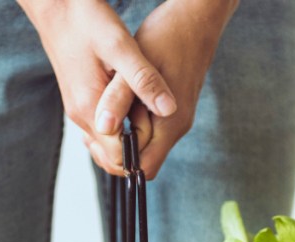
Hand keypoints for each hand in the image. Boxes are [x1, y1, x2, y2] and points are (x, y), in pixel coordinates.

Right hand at [18, 0, 177, 174]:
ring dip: (128, 141)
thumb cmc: (87, 21)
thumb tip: (169, 110)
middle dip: (136, 152)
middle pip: (110, 158)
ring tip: (149, 119)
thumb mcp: (122, 47)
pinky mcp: (80, 101)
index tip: (161, 135)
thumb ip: (144, 80)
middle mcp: (80, 116)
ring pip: (105, 145)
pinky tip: (134, 110)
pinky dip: (119, 129)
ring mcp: (78, 110)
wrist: (56, 7)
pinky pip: (100, 129)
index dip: (142, 153)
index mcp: (90, 109)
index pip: (118, 157)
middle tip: (159, 129)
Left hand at [92, 0, 238, 178]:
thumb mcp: (135, 65)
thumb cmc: (167, 37)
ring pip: (143, 146)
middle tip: (98, 122)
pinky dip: (129, 122)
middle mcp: (175, 128)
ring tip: (106, 109)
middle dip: (116, 149)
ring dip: (122, 134)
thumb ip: (118, 99)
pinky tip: (117, 102)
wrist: (195, 19)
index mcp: (170, 125)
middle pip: (142, 162)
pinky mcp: (171, 111)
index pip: (142, 169)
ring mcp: (175, 121)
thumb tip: (103, 128)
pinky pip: (146, 130)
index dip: (118, 160)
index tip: (99, 136)